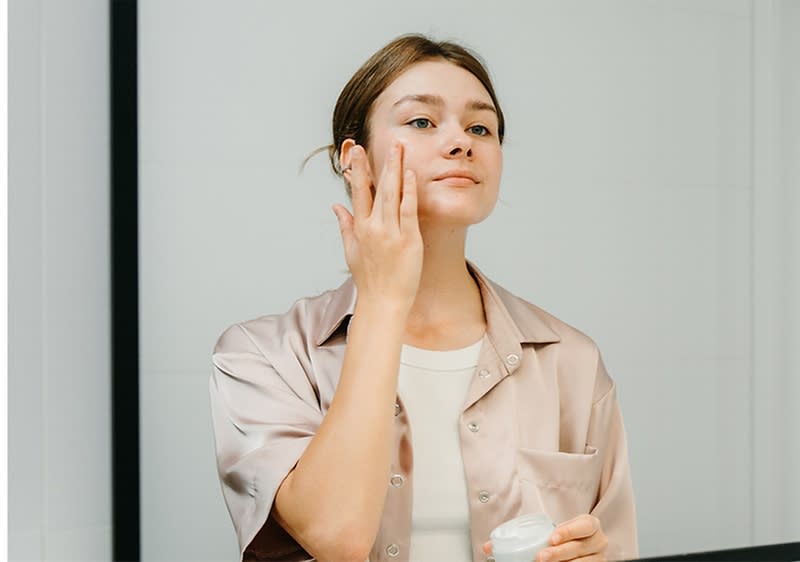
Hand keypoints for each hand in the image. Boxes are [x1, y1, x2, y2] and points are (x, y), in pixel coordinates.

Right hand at [332, 141, 422, 310]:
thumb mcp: (351, 251)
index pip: (358, 192)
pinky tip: (410, 174)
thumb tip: (335, 206)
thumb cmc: (369, 280)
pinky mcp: (408, 240)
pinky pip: (408, 210)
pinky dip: (408, 191)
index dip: (358, 169)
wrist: (383, 303)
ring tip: (400, 148)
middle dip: (380, 162)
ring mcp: (391, 233)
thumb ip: (344, 225)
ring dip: (395, 169)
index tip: (357, 150)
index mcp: (359, 228)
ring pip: (392, 194)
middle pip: (376, 188)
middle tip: (385, 141)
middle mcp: (373, 227)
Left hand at [482, 514, 607, 561]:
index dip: (569, 530)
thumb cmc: (562, 538)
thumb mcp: (548, 531)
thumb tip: (488, 546)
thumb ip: (524, 533)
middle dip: (559, 554)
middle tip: (540, 557)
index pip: (584, 525)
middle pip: (579, 548)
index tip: (551, 537)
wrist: (576, 548)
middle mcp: (598, 542)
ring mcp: (598, 559)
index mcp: (589, 526)